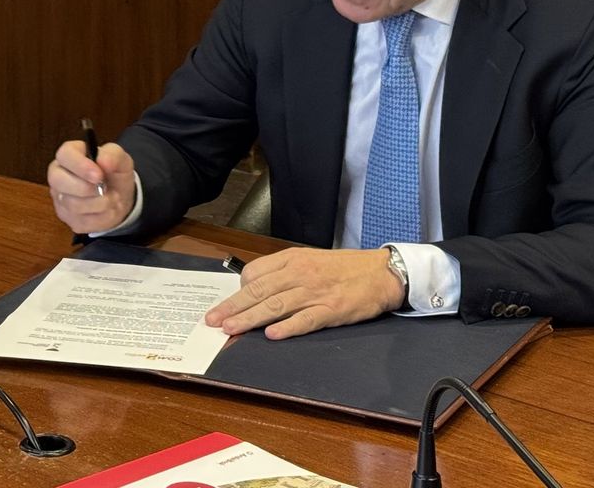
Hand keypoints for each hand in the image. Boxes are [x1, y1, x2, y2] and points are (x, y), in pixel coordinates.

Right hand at [47, 140, 136, 234]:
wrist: (119, 197)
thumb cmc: (114, 173)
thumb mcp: (120, 159)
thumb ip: (113, 155)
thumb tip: (103, 160)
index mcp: (69, 155)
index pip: (64, 155)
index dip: (80, 165)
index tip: (98, 175)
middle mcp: (58, 175)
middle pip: (58, 180)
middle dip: (86, 188)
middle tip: (105, 188)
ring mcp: (60, 198)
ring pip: (72, 204)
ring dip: (100, 203)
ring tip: (113, 198)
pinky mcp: (67, 217)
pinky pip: (82, 221)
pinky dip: (101, 217)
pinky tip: (107, 210)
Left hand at [203, 247, 404, 338]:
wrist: (381, 272)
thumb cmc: (342, 266)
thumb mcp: (309, 259)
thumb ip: (284, 271)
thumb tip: (256, 287)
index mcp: (292, 258)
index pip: (255, 273)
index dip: (239, 290)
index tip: (228, 305)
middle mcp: (299, 273)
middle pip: (258, 291)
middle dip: (232, 306)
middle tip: (212, 320)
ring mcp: (315, 293)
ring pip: (275, 306)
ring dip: (250, 319)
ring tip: (230, 329)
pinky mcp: (332, 310)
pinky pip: (305, 320)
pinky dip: (287, 327)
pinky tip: (271, 335)